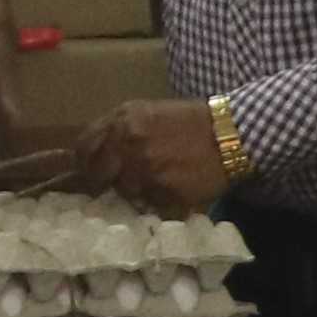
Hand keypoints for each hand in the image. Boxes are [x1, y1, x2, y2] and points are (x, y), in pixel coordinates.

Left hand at [76, 97, 237, 213]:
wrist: (233, 134)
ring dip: (137, 190)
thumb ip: (118, 128)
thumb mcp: (148, 112)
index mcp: (122, 121)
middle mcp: (128, 144)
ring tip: (158, 181)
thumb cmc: (191, 122)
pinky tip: (172, 189)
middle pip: (97, 175)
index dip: (84, 162)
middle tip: (117, 184)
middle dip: (105, 181)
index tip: (89, 170)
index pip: (83, 148)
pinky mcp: (163, 192)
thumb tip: (92, 151)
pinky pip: (149, 204)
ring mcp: (145, 170)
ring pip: (125, 192)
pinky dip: (158, 201)